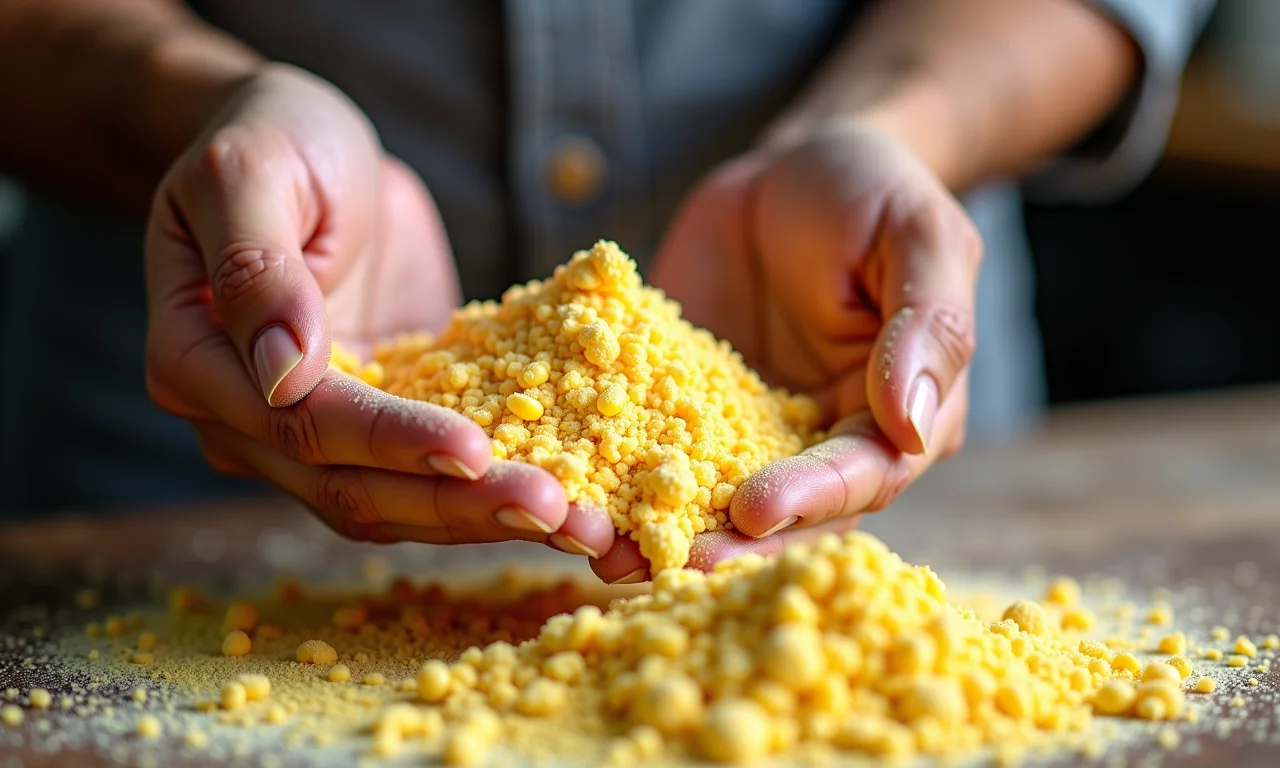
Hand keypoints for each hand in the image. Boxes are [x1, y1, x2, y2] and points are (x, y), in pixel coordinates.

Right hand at [144, 64, 613, 556]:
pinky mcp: (391, 421)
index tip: (473, 449)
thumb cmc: (272, 139)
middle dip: (460, 504)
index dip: (390, 442)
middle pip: (358, 489)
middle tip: (559, 511)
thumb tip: (284, 375)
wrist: (311, 143)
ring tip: (586, 526)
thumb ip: (256, 269)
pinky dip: (503, 490)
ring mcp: (325, 433)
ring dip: (494, 517)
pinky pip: (443, 472)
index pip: (303, 424)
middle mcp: (253, 424)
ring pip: (405, 501)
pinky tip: (576, 504)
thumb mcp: (252, 175)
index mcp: (200, 365)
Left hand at [591, 123, 978, 581]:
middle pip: (784, 512)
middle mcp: (824, 441)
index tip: (754, 508)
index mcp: (897, 419)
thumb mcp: (920, 238)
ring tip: (606, 552)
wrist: (790, 168)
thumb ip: (927, 326)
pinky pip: (652, 446)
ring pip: (712, 495)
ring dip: (663, 528)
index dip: (811, 497)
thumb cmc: (874, 193)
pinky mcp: (686, 408)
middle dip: (728, 540)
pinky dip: (617, 476)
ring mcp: (749, 430)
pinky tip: (572, 497)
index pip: (862, 475)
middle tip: (668, 559)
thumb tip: (913, 422)